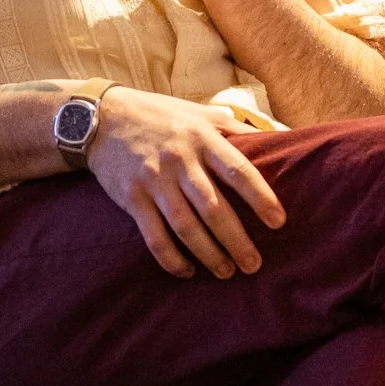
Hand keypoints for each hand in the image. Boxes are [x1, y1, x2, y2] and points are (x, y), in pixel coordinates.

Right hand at [85, 86, 284, 278]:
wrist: (101, 117)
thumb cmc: (161, 115)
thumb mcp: (200, 113)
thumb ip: (237, 128)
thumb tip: (284, 134)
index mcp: (201, 137)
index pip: (237, 170)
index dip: (260, 197)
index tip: (278, 222)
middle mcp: (179, 159)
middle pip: (213, 207)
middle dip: (236, 240)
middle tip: (254, 264)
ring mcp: (153, 180)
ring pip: (185, 226)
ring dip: (209, 254)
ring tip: (227, 272)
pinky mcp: (132, 198)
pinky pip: (154, 236)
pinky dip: (171, 258)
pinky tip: (187, 270)